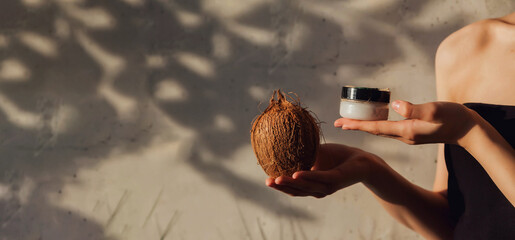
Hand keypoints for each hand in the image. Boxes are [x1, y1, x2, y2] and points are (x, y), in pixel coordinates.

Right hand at [266, 143, 380, 197]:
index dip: (280, 186)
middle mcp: (319, 190)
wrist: (362, 160)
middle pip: (296, 191)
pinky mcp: (335, 179)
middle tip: (268, 181)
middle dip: (281, 187)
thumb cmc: (339, 157)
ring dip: (290, 183)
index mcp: (313, 186)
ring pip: (305, 187)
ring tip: (277, 179)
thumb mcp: (316, 154)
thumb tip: (286, 140)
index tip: (267, 180)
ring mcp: (327, 186)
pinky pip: (319, 178)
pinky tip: (296, 174)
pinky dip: (307, 177)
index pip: (294, 189)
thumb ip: (303, 152)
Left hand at [334, 101, 476, 144]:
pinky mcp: (414, 131)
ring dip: (365, 126)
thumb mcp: (434, 111)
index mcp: (406, 131)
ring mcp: (409, 135)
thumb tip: (394, 105)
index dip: (357, 125)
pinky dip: (377, 124)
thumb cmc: (453, 118)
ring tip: (351, 122)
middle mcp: (404, 135)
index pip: (375, 128)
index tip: (340, 124)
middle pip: (374, 131)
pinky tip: (374, 120)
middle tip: (337, 123)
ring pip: (381, 130)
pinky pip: (390, 128)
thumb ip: (414, 109)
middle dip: (356, 127)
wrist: (468, 129)